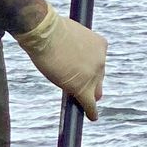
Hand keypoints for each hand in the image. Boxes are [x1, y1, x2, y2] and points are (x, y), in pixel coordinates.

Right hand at [15, 4, 106, 119]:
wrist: (45, 33)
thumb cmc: (50, 29)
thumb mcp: (69, 33)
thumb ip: (73, 45)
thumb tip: (64, 50)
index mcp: (101, 45)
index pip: (97, 61)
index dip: (88, 68)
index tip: (82, 71)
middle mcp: (101, 60)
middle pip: (98, 77)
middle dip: (91, 82)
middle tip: (84, 87)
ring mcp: (93, 75)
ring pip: (94, 91)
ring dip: (89, 96)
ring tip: (86, 105)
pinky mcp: (83, 88)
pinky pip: (89, 103)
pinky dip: (91, 111)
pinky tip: (91, 117)